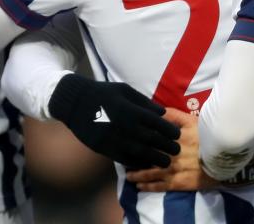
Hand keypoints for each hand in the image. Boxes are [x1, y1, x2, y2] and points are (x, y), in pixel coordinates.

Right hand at [48, 74, 180, 168]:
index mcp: (130, 110)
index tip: (177, 134)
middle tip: (177, 150)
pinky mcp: (105, 149)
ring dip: (155, 159)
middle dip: (166, 146)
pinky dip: (137, 163)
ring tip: (166, 162)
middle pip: (151, 140)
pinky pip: (124, 159)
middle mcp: (124, 127)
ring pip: (140, 153)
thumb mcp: (125, 90)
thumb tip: (162, 112)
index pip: (156, 123)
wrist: (76, 104)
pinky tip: (146, 164)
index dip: (169, 130)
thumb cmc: (103, 93)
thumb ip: (144, 102)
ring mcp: (114, 140)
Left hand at [125, 108, 219, 191]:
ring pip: (148, 172)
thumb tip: (157, 110)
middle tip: (123, 157)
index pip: (149, 138)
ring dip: (136, 174)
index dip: (136, 138)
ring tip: (128, 175)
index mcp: (171, 138)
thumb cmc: (207, 138)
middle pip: (145, 156)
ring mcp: (171, 170)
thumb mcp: (192, 121)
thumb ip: (174, 115)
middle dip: (133, 157)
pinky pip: (158, 186)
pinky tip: (139, 186)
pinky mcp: (176, 183)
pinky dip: (146, 186)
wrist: (222, 160)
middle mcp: (168, 154)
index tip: (125, 137)